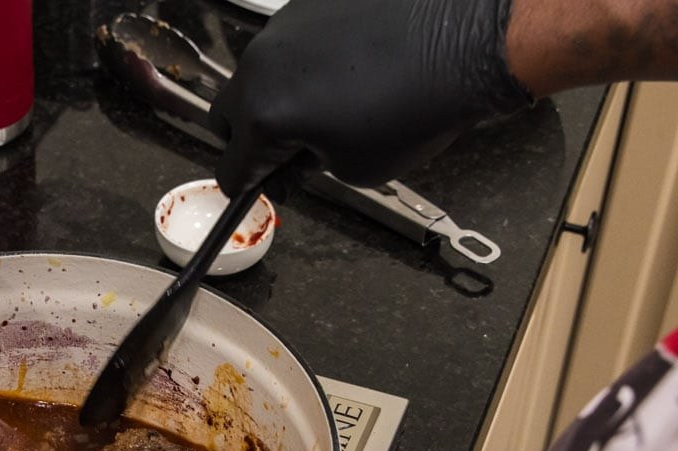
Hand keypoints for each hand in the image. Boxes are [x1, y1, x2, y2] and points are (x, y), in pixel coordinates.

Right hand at [207, 0, 532, 196]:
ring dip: (283, 95)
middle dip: (252, 135)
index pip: (232, 167)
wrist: (468, 38)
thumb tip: (301, 153)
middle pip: (229, 112)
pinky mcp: (310, 2)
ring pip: (261, 73)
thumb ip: (310, 164)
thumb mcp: (357, 168)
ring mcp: (284, 27)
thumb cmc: (419, 105)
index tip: (264, 186)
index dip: (249, 185)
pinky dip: (311, 61)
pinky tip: (353, 68)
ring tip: (335, 102)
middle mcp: (262, 65)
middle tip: (291, 147)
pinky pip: (293, 42)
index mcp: (263, 114)